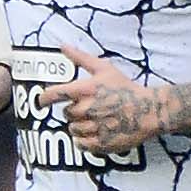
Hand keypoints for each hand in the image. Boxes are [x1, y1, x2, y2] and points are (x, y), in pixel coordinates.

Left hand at [48, 43, 169, 152]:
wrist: (149, 111)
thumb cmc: (126, 88)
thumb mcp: (104, 69)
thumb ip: (81, 58)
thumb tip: (62, 46)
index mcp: (84, 90)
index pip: (53, 95)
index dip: (44, 99)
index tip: (42, 102)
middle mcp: (86, 109)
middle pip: (66, 113)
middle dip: (75, 111)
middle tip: (92, 108)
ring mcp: (93, 127)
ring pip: (73, 129)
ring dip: (80, 125)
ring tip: (98, 119)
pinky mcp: (100, 143)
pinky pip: (80, 144)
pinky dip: (85, 140)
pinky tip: (97, 132)